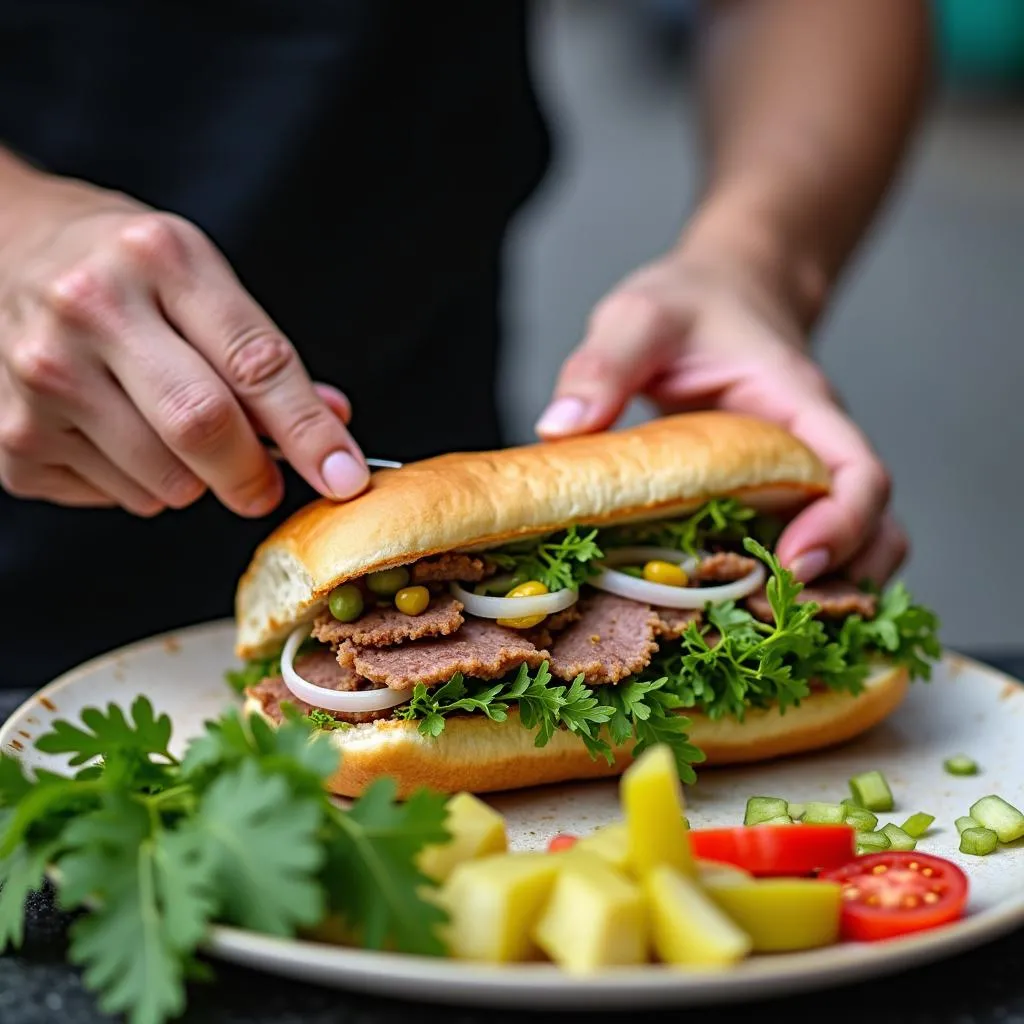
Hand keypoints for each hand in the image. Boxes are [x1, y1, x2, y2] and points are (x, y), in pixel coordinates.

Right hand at [0, 171, 368, 516]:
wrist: (4, 254)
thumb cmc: (122, 272)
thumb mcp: (198, 278)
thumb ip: (264, 355)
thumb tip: (333, 429)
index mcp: (158, 257)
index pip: (254, 363)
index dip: (308, 432)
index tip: (345, 476)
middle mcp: (90, 309)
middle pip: (202, 427)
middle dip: (253, 475)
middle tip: (264, 485)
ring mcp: (41, 375)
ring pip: (164, 481)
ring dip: (192, 479)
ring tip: (164, 428)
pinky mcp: (12, 437)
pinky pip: (118, 498)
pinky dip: (139, 485)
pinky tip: (113, 433)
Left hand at [535, 243, 905, 585]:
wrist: (720, 296)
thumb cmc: (690, 304)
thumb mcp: (639, 317)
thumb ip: (605, 364)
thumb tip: (561, 429)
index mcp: (800, 406)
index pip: (860, 472)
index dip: (844, 524)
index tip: (794, 562)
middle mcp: (812, 451)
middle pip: (873, 529)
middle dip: (840, 582)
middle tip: (769, 618)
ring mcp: (796, 481)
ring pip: (848, 550)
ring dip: (820, 596)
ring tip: (754, 632)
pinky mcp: (770, 501)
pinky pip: (794, 551)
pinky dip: (778, 588)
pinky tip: (725, 614)